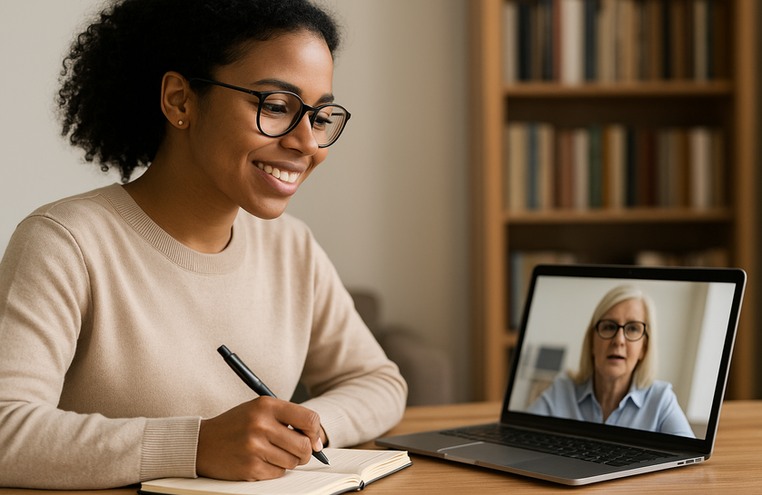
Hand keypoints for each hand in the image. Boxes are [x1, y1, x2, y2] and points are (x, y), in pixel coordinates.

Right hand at [196, 396, 324, 480]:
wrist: (202, 443)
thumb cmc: (236, 425)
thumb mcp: (259, 410)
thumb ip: (288, 419)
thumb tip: (317, 442)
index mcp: (266, 405)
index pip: (309, 419)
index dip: (315, 432)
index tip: (313, 439)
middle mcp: (261, 425)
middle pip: (304, 446)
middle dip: (306, 452)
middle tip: (298, 451)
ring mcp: (255, 447)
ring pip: (293, 462)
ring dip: (288, 461)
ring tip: (271, 453)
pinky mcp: (250, 467)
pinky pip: (278, 474)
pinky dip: (274, 470)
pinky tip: (260, 461)